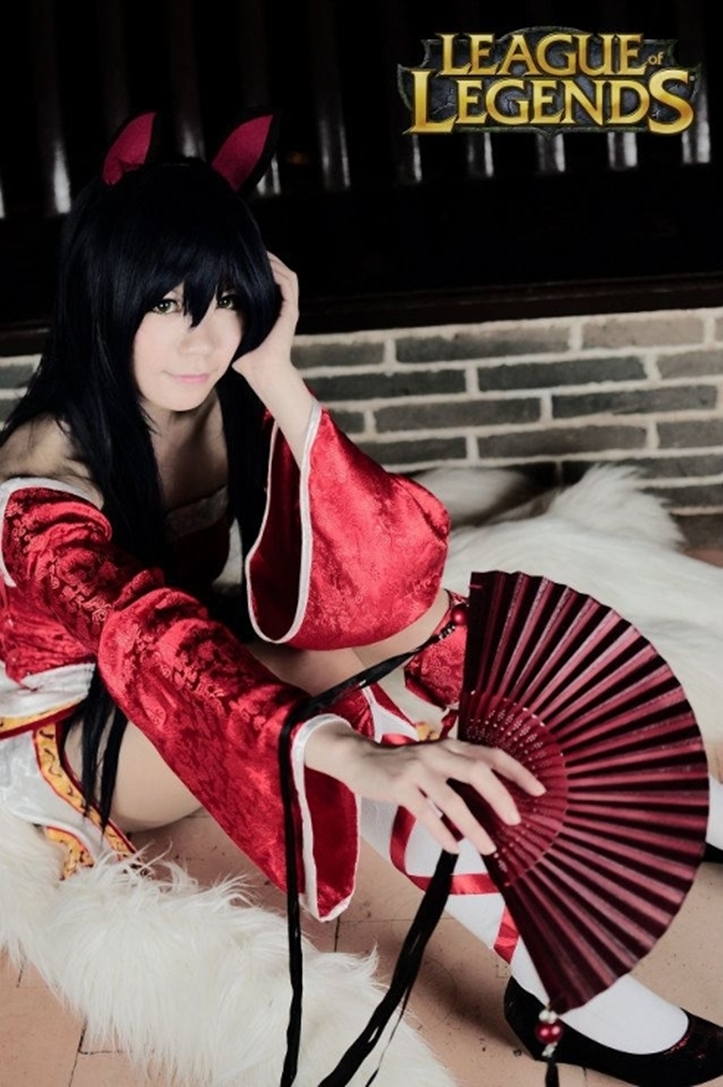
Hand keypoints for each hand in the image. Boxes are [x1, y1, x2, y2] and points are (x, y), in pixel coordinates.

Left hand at [231, 252, 298, 385]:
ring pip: (287, 275)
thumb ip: (226, 323)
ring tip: (261, 252)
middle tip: (252, 250)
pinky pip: (288, 284)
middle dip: (269, 260)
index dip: (260, 269)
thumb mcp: (233, 334)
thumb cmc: (246, 359)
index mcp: (272, 312)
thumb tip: (202, 314)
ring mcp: (289, 309)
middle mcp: (283, 308)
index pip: (270, 282)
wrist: (261, 372)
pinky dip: (279, 272)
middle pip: (281, 274)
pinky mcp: (290, 312)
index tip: (243, 259)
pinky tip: (266, 264)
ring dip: (275, 262)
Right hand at [304, 725, 544, 854]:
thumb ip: (459, 773)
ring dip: (473, 825)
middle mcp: (438, 753)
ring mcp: (418, 769)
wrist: (359, 758)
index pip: (491, 754)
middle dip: (500, 797)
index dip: (517, 772)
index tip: (539, 791)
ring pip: (452, 798)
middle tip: (515, 821)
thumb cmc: (403, 765)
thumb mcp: (434, 761)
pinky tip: (452, 848)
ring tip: (488, 846)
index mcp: (451, 746)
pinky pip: (426, 812)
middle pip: (477, 772)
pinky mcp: (399, 786)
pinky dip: (441, 832)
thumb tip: (492, 803)